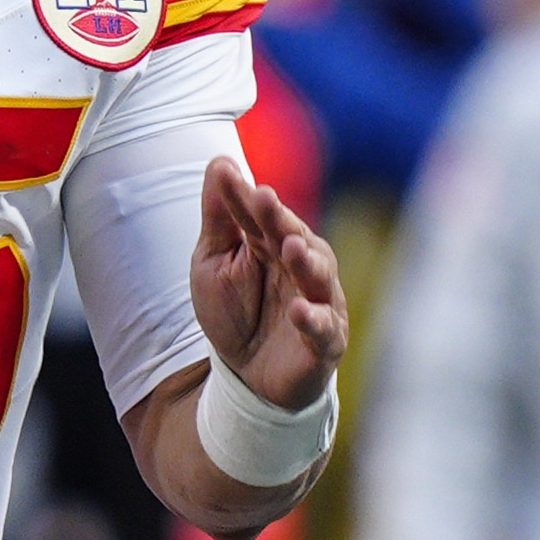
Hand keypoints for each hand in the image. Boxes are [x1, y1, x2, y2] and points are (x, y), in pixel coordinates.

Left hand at [189, 154, 346, 409]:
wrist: (247, 377)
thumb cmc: (235, 313)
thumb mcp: (214, 262)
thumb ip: (221, 218)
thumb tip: (220, 163)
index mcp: (273, 244)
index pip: (261, 217)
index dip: (248, 199)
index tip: (230, 177)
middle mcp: (302, 267)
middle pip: (294, 238)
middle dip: (280, 220)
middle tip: (264, 199)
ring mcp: (318, 303)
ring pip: (319, 277)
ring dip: (306, 262)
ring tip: (290, 247)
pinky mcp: (324, 342)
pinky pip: (324, 329)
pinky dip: (313, 321)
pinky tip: (299, 311)